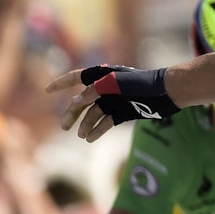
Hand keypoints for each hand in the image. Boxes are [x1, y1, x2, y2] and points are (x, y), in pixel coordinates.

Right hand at [46, 65, 179, 140]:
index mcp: (103, 76)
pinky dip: (98, 129)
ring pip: (94, 114)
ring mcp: (115, 101)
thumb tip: (75, 102)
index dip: (61, 83)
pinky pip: (107, 122)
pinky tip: (91, 138)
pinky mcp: (124, 112)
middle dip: (72, 113)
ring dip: (86, 124)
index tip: (47, 91)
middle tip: (64, 127)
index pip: (77, 77)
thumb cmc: (143, 84)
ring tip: (82, 135)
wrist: (167, 93)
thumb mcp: (115, 84)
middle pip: (83, 101)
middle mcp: (107, 88)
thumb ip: (94, 91)